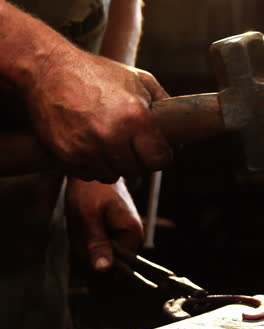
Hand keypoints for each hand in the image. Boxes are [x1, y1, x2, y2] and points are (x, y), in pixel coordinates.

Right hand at [28, 46, 171, 181]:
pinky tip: (88, 143)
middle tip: (128, 143)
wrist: (48, 72)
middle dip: (135, 160)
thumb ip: (163, 103)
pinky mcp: (69, 157)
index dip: (159, 157)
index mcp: (134, 117)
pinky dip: (91, 164)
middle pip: (136, 171)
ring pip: (112, 176)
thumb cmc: (96, 74)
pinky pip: (89, 174)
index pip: (159, 160)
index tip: (155, 152)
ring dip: (113, 164)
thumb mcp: (137, 79)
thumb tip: (180, 130)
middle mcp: (112, 137)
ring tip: (106, 141)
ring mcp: (88, 150)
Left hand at [66, 177, 143, 270]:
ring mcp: (123, 234)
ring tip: (81, 221)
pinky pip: (96, 243)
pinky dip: (85, 237)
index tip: (84, 240)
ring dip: (83, 242)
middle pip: (106, 261)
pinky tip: (82, 222)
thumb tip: (103, 270)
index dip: (95, 259)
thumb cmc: (89, 188)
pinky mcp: (113, 231)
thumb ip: (97, 243)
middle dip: (87, 249)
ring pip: (98, 253)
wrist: (89, 169)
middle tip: (80, 226)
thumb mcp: (88, 216)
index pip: (115, 268)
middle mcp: (133, 237)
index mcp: (133, 234)